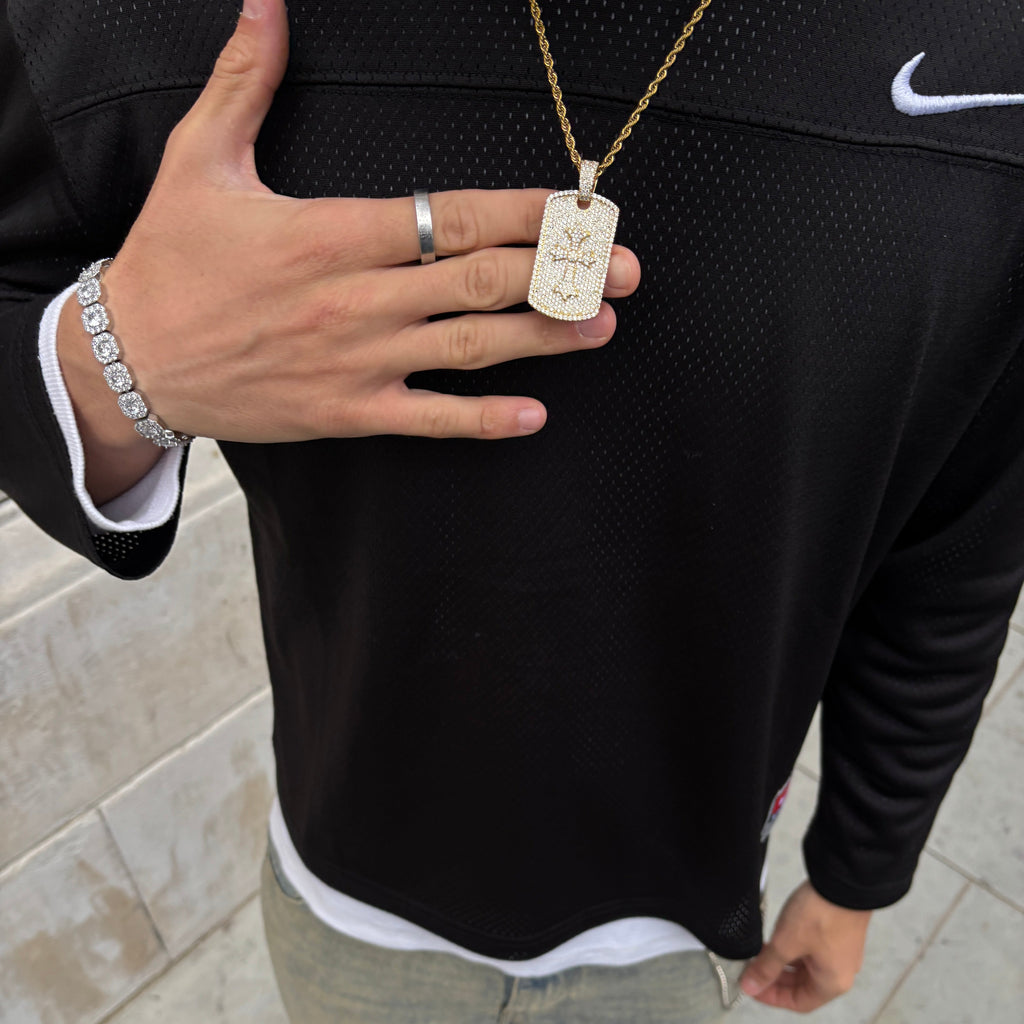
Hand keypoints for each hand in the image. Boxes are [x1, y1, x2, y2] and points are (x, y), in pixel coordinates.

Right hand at [89, 0, 638, 449]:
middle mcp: (355, 299)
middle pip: (478, 282)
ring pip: (467, 349)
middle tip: (623, 271)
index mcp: (331, 233)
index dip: (524, 212)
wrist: (131, 359)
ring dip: (541, 339)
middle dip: (559, 274)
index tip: (580, 210)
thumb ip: (243, 83)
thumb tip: (266, 4)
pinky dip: (480, 420)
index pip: (450, 216)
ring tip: (601, 328)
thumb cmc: (170, 263)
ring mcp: (356, 362)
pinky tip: (532, 416)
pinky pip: (426, 420)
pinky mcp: (345, 412)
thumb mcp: (199, 161)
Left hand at [738, 880, 871, 1012]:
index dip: (772, 997)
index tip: (751, 986)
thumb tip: (750, 986)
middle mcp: (840, 971)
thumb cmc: (821, 914)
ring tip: (761, 951)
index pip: (799, 1002)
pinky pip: (813, 950)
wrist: (844, 880)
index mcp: (832, 983)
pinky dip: (794, 949)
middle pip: (803, 985)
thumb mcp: (786, 943)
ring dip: (783, 962)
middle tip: (752, 967)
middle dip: (776, 978)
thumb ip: (766, 966)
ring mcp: (841, 952)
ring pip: (807, 967)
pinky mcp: (838, 933)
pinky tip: (778, 937)